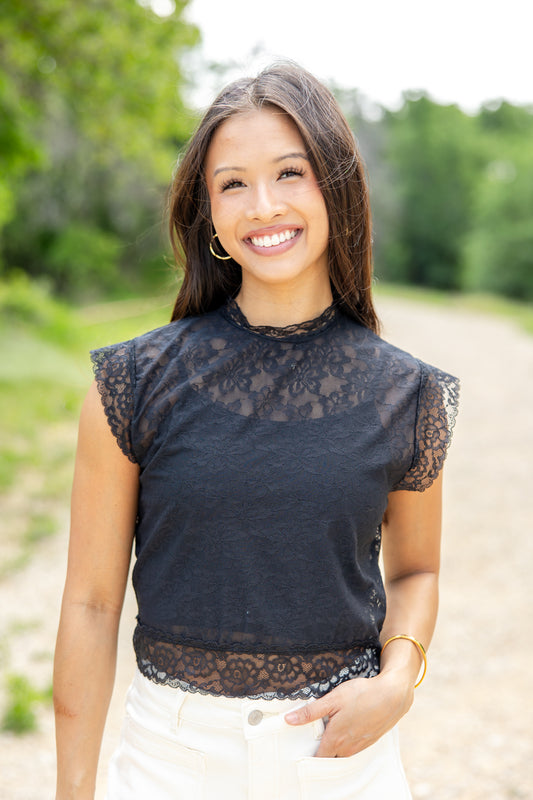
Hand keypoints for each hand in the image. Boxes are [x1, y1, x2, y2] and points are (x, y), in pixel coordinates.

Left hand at [284, 671, 413, 757]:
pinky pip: (354, 747)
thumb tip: (288, 720)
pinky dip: (347, 741)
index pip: (318, 758)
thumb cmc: (362, 694)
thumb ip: (310, 712)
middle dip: (321, 750)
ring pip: (342, 752)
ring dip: (335, 746)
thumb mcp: (332, 699)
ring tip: (329, 729)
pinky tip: (347, 726)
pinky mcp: (370, 741)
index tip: (300, 750)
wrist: (392, 695)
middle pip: (330, 756)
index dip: (308, 756)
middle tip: (313, 736)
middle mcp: (348, 747)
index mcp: (335, 739)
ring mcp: (360, 745)